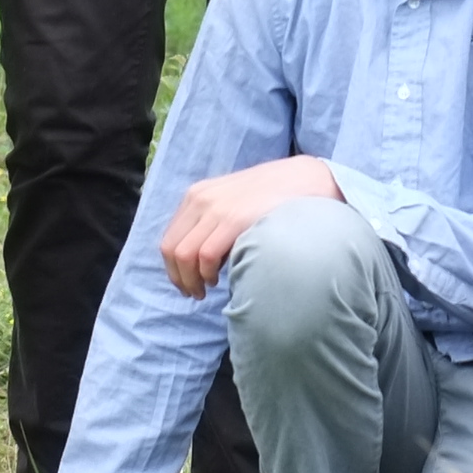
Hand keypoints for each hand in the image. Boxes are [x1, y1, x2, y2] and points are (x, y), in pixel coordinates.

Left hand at [160, 156, 344, 297]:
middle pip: (171, 249)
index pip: (169, 239)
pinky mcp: (233, 219)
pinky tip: (218, 279)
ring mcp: (215, 208)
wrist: (303, 179)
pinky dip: (206, 274)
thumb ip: (213, 223)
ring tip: (204, 290)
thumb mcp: (232, 202)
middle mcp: (200, 199)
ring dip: (190, 280)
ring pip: (184, 255)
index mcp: (196, 195)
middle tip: (194, 293)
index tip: (185, 284)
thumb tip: (200, 258)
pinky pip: (205, 255)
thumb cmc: (270, 196)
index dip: (173, 268)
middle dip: (179, 278)